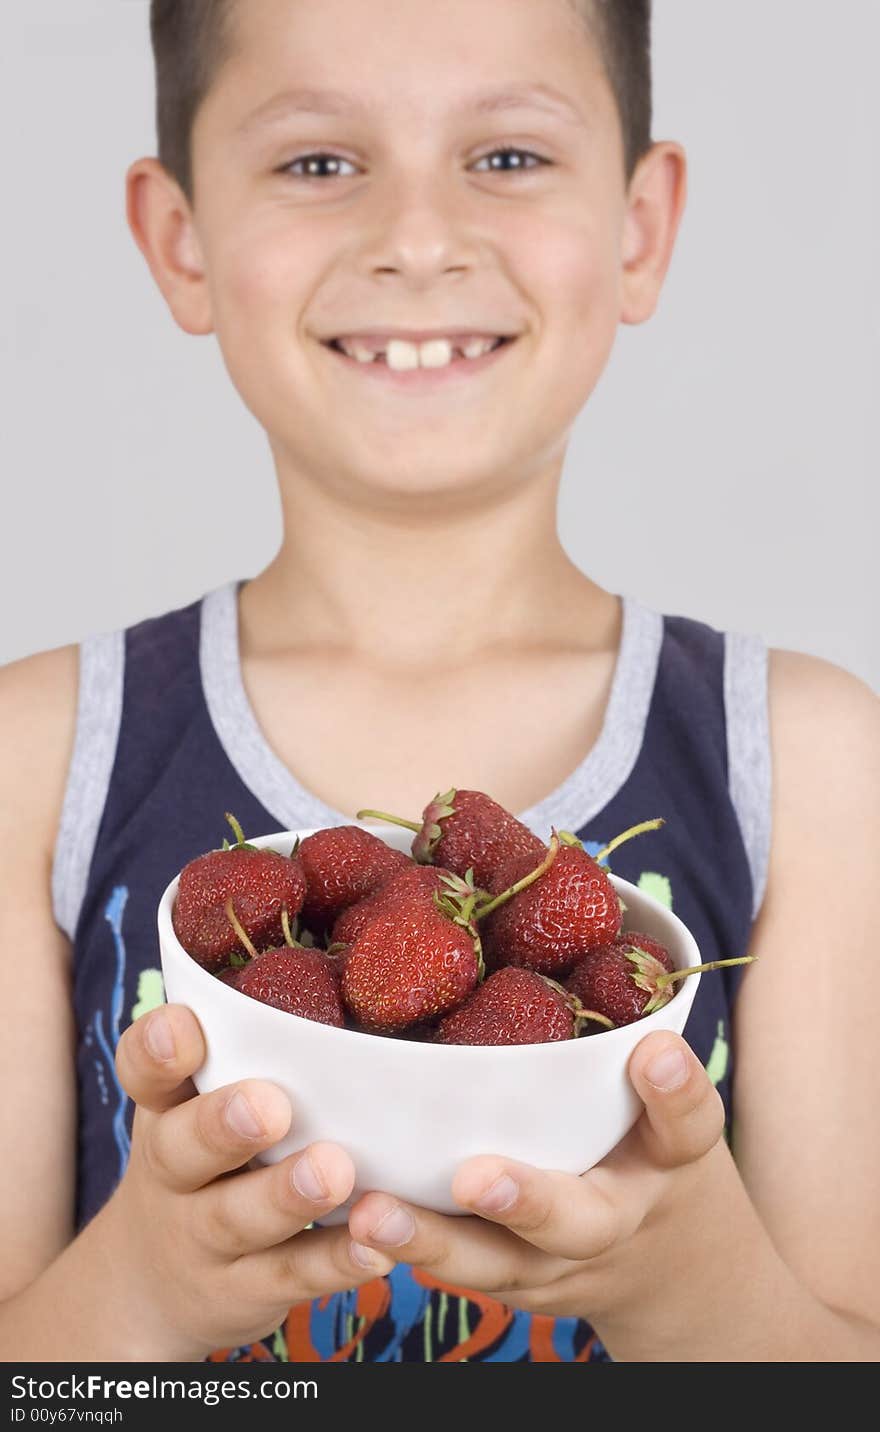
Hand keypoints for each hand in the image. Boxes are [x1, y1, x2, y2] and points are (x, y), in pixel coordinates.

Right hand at [106, 1004, 393, 1359]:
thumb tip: (338, 960)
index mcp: (165, 1108)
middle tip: (270, 1105)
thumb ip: (243, 1050)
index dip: (158, 1050)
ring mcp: (202, 1238)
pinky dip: (334, 1263)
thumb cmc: (203, 1157)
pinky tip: (379, 1244)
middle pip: (182, 1148)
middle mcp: (173, 1173)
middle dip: (223, 1124)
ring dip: (286, 1195)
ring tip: (335, 1171)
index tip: (184, 1026)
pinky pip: (290, 1276)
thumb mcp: (194, 1105)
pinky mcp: (243, 1289)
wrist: (149, 1285)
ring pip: (237, 1217)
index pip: (145, 1072)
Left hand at [346, 1031, 725, 1331]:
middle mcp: (615, 1217)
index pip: (688, 1125)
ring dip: (431, 1241)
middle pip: (579, 1222)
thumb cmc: (641, 1136)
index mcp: (667, 1157)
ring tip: (373, 1214)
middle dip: (526, 1200)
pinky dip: (402, 1249)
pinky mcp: (505, 1283)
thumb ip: (626, 1017)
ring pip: (496, 1265)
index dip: (675, 1092)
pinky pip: (455, 1271)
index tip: (654, 1051)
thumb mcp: (656, 1085)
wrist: (660, 1258)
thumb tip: (580, 900)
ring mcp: (555, 1265)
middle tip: (475, 1176)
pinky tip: (347, 1219)